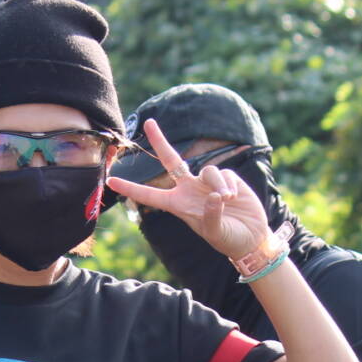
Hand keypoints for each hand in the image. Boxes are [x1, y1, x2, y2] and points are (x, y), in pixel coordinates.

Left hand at [106, 118, 270, 260]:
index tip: (111, 182)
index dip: (131, 188)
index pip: (151, 195)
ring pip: (207, 170)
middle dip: (160, 141)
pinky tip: (235, 197)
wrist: (250, 236)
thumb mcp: (216, 233)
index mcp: (178, 205)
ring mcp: (206, 182)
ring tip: (227, 200)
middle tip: (148, 122)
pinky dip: (229, 185)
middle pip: (171, 161)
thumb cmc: (228, 239)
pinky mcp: (226, 178)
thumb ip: (211, 215)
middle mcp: (189, 190)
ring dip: (217, 185)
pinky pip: (224, 174)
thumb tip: (213, 195)